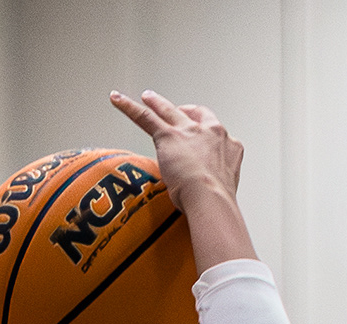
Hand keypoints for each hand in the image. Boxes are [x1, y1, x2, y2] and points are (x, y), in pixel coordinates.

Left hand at [110, 89, 242, 211]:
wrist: (212, 200)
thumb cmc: (218, 202)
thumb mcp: (224, 188)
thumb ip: (216, 182)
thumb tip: (203, 194)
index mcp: (229, 146)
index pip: (214, 131)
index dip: (204, 130)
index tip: (198, 133)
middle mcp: (211, 132)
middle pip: (193, 114)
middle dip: (182, 110)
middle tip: (174, 109)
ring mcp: (189, 131)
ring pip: (168, 111)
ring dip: (157, 103)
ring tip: (147, 97)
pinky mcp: (168, 136)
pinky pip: (145, 117)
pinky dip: (129, 107)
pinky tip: (117, 99)